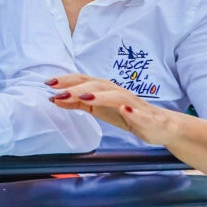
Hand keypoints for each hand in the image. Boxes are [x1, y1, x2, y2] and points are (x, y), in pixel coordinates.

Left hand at [46, 74, 170, 144]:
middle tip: (59, 90)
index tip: (48, 83)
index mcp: (104, 90)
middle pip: (96, 85)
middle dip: (77, 86)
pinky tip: (125, 109)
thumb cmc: (125, 113)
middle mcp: (116, 92)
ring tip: (84, 97)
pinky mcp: (145, 115)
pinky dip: (131, 110)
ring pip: (115, 95)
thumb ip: (78, 103)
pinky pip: (138, 112)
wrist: (158, 125)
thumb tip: (55, 98)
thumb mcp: (97, 109)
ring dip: (99, 95)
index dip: (66, 81)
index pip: (83, 81)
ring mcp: (131, 102)